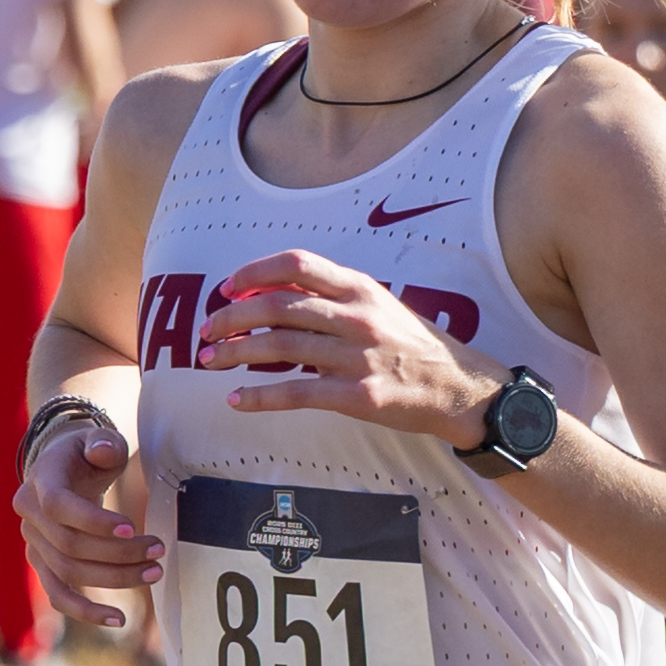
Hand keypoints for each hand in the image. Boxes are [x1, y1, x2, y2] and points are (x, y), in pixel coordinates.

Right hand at [14, 403, 154, 634]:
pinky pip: (59, 594)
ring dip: (115, 578)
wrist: (64, 468)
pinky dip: (86, 611)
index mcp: (41, 481)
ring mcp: (34, 543)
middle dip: (118, 553)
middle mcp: (29, 515)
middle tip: (158, 551)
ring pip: (69, 572)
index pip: (59, 506)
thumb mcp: (97, 440)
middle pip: (70, 545)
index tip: (130, 528)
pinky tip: (118, 619)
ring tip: (154, 572)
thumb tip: (103, 451)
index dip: (93, 521)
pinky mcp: (43, 564)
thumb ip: (103, 443)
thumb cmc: (87, 454)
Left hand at [197, 251, 496, 438]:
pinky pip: (296, 393)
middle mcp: (356, 316)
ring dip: (236, 353)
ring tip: (210, 360)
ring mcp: (357, 357)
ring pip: (279, 347)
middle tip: (207, 330)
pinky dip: (260, 397)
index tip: (229, 288)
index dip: (255, 272)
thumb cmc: (413, 346)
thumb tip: (276, 295)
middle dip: (232, 316)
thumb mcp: (380, 305)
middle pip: (277, 305)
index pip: (297, 264)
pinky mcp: (357, 396)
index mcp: (360, 288)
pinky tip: (236, 400)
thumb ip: (334, 298)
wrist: (458, 388)